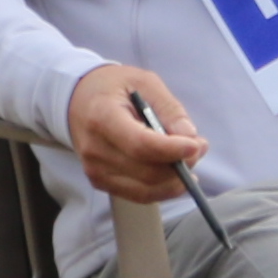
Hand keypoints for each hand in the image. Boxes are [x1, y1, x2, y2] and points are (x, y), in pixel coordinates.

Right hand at [68, 62, 206, 207]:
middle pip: (146, 171)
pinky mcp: (100, 181)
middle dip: (181, 164)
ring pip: (146, 189)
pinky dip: (163, 188)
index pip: (139, 144)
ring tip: (190, 157)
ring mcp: (95, 169)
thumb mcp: (145, 82)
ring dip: (176, 179)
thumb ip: (169, 109)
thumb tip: (189, 136)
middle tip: (199, 146)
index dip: (171, 150)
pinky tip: (176, 174)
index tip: (195, 145)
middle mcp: (95, 148)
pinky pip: (139, 195)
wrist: (78, 100)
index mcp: (102, 116)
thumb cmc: (114, 88)